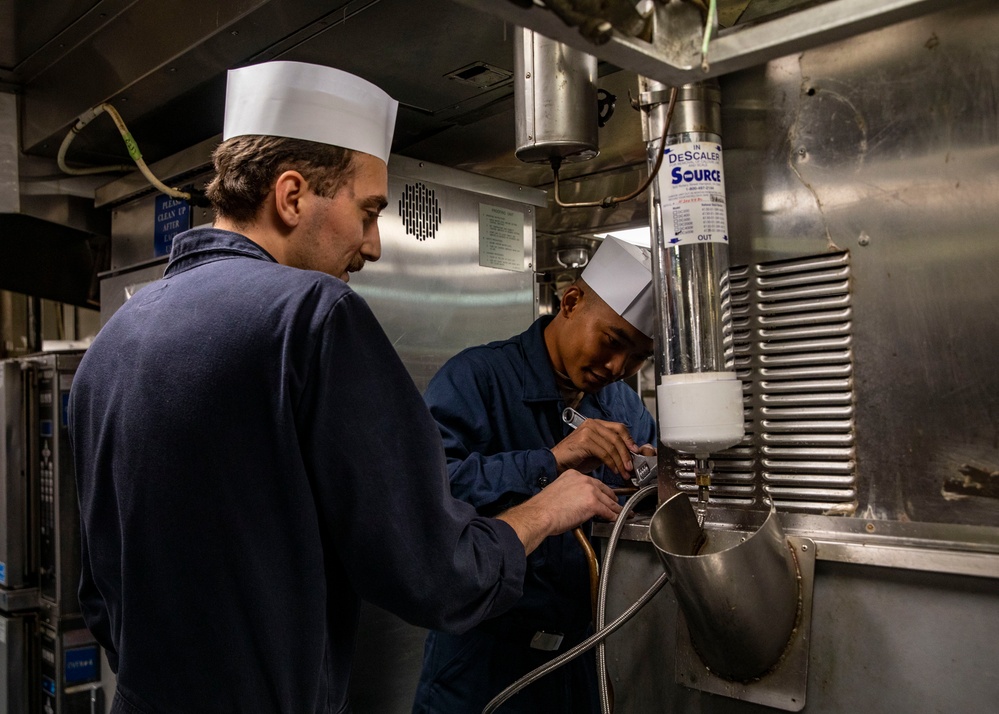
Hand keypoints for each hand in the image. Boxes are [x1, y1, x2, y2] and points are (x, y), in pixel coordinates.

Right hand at [496, 470, 621, 554]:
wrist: (540, 515)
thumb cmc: (544, 508)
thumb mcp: (558, 492)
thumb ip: (571, 493)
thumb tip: (578, 503)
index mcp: (573, 474)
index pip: (593, 483)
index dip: (602, 492)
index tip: (606, 496)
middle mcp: (583, 479)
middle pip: (604, 490)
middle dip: (612, 499)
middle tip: (617, 506)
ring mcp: (589, 490)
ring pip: (608, 501)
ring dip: (616, 509)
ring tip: (622, 514)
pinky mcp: (593, 504)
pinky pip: (608, 512)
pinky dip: (613, 517)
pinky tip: (615, 520)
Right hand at [551, 418, 642, 476]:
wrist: (557, 463)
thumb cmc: (575, 458)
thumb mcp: (597, 451)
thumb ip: (610, 448)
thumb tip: (628, 454)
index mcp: (596, 424)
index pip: (619, 428)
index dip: (629, 440)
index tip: (635, 452)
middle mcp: (592, 424)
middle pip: (617, 437)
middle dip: (626, 454)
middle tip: (631, 466)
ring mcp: (588, 431)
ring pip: (612, 446)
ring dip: (620, 461)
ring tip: (623, 472)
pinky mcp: (584, 441)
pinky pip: (604, 453)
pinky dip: (611, 463)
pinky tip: (614, 470)